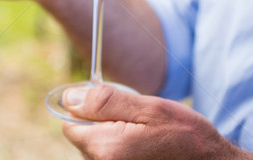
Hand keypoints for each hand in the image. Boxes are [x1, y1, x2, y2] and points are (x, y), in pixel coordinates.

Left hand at [61, 85, 252, 159]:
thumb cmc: (184, 135)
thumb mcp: (148, 107)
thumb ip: (104, 102)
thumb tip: (69, 98)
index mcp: (107, 148)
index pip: (70, 124)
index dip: (87, 109)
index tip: (113, 106)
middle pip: (82, 138)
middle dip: (101, 124)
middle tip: (135, 121)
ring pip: (96, 149)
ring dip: (112, 137)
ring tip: (143, 136)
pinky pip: (110, 159)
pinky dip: (121, 150)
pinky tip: (144, 148)